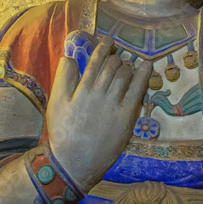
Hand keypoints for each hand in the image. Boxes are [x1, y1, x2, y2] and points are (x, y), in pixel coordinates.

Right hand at [46, 40, 151, 192]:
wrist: (74, 162)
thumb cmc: (63, 133)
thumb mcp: (56, 104)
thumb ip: (63, 79)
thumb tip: (69, 58)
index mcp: (82, 89)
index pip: (95, 61)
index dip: (103, 47)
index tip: (108, 41)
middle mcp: (99, 93)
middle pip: (111, 66)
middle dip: (116, 58)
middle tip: (118, 57)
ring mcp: (113, 104)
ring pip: (124, 75)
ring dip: (127, 66)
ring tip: (128, 65)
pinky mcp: (126, 117)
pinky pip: (137, 91)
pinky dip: (143, 76)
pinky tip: (146, 65)